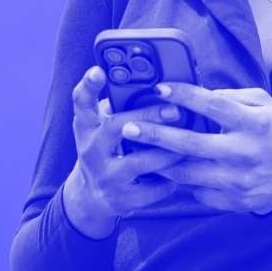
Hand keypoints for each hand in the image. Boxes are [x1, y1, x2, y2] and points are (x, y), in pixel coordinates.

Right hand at [64, 65, 184, 236]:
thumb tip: (163, 84)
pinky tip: (182, 171)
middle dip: (147, 117)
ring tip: (190, 139)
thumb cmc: (108, 149)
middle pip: (115, 127)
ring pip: (139, 162)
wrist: (92, 197)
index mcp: (87, 127)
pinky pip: (153, 188)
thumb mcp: (104, 127)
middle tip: (176, 110)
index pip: (81, 101)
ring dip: (168, 150)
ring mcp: (105, 176)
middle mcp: (91, 150)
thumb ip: (122, 106)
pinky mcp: (122, 200)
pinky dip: (171, 179)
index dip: (89, 85)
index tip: (99, 70)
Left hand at [119, 83, 271, 215]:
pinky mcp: (234, 201)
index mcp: (253, 124)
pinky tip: (165, 172)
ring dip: (159, 162)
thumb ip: (232, 97)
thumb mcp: (266, 105)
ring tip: (137, 152)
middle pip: (191, 144)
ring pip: (188, 174)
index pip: (213, 106)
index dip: (183, 96)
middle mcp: (244, 153)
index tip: (159, 89)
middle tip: (128, 127)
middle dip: (156, 135)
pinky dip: (181, 182)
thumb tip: (197, 94)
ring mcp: (238, 181)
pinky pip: (198, 193)